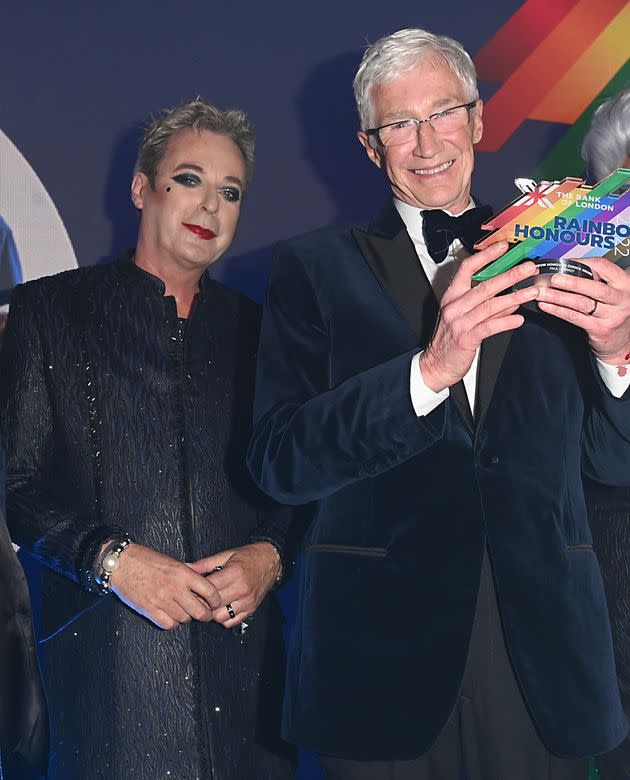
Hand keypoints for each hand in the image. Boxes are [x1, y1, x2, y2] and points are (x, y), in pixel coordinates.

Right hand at [109, 543, 221, 629]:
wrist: (121, 564)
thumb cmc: (147, 560)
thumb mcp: (173, 562)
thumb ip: (188, 575)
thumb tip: (202, 589)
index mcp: (183, 573)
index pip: (209, 591)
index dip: (216, 600)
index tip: (216, 603)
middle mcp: (175, 588)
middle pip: (200, 611)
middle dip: (205, 615)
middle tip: (205, 614)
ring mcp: (162, 600)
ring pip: (184, 619)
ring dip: (186, 617)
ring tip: (183, 611)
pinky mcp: (149, 610)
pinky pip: (168, 624)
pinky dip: (172, 623)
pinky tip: (170, 616)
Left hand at [187, 543, 280, 628]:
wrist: (271, 560)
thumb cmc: (248, 556)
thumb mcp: (226, 555)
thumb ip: (205, 564)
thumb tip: (187, 567)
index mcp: (234, 573)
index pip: (209, 589)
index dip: (196, 591)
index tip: (189, 590)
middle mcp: (242, 589)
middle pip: (213, 605)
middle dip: (201, 603)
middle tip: (195, 599)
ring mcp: (247, 601)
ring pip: (221, 617)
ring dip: (212, 613)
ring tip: (209, 604)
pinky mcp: (251, 609)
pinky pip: (232, 621)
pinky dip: (223, 618)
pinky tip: (220, 608)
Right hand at [420, 242, 539, 391]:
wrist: (436, 365)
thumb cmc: (449, 340)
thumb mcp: (464, 317)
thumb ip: (486, 306)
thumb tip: (510, 298)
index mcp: (452, 296)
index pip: (467, 269)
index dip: (486, 256)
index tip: (503, 247)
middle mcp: (455, 306)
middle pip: (485, 285)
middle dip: (510, 275)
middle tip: (528, 268)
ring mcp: (460, 322)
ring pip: (490, 305)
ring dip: (515, 297)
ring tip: (531, 292)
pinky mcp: (466, 339)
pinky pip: (489, 327)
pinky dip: (506, 322)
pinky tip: (519, 319)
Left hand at [536, 258, 629, 363]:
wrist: (620, 340)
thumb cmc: (612, 311)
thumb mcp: (612, 292)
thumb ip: (596, 280)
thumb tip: (566, 268)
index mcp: (624, 283)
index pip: (603, 267)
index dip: (581, 263)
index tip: (563, 263)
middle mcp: (621, 298)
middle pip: (595, 287)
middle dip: (571, 282)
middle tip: (552, 279)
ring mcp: (612, 315)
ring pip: (581, 303)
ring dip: (558, 297)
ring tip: (541, 293)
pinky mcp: (601, 329)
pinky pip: (575, 317)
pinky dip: (558, 310)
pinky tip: (546, 306)